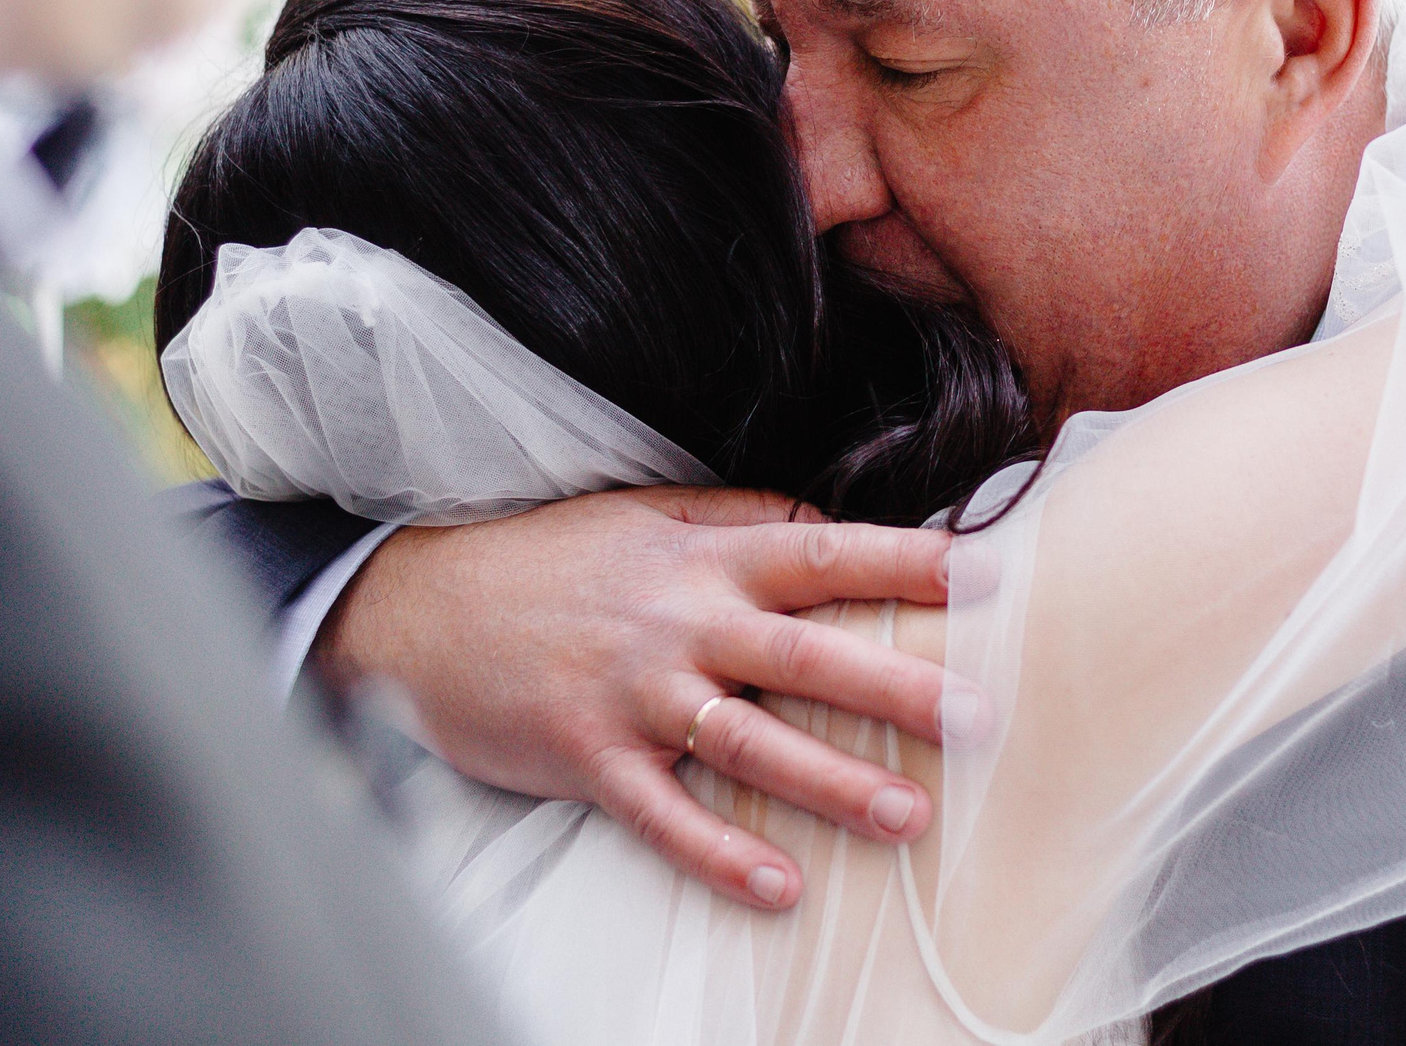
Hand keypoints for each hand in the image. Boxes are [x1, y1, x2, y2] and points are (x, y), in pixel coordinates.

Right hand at [315, 487, 984, 908]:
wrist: (417, 605)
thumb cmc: (545, 559)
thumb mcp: (641, 515)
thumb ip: (734, 518)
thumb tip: (826, 523)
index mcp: (702, 556)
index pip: (822, 551)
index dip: (906, 561)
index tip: (988, 574)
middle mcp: (678, 622)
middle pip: (805, 652)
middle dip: (896, 683)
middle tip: (980, 713)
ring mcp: (632, 694)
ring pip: (749, 742)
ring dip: (832, 782)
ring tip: (910, 814)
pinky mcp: (588, 757)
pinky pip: (665, 815)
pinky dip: (721, 855)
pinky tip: (782, 888)